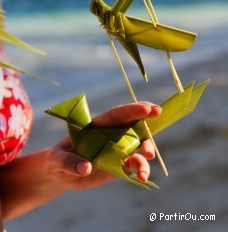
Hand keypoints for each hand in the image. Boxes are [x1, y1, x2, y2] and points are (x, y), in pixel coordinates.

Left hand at [44, 102, 161, 189]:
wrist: (62, 174)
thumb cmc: (57, 159)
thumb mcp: (56, 159)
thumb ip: (69, 161)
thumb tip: (86, 168)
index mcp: (98, 125)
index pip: (117, 114)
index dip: (132, 109)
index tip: (148, 108)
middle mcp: (112, 134)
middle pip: (133, 124)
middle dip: (147, 120)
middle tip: (158, 115)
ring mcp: (119, 148)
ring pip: (139, 144)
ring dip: (147, 149)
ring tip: (146, 159)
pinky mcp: (121, 163)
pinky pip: (137, 164)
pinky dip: (142, 169)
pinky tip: (142, 178)